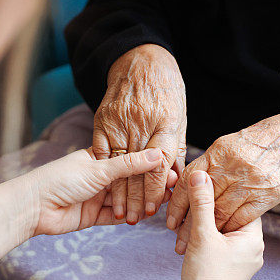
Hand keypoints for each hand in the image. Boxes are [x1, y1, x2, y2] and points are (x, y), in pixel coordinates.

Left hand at [27, 148, 174, 235]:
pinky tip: (145, 216)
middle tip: (173, 186)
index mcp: (100, 157)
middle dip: (150, 184)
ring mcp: (97, 196)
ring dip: (142, 201)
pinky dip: (130, 216)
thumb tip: (157, 153)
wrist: (35, 207)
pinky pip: (116, 215)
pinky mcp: (94, 216)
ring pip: (126, 199)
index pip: (131, 159)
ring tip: (163, 202)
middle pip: (131, 180)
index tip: (171, 167)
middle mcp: (100, 176)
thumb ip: (129, 164)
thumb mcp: (99, 168)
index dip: (150, 164)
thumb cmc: (61, 179)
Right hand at [93, 44, 186, 224]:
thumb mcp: (178, 118)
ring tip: (121, 214)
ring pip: (118, 164)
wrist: (140, 60)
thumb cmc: (166, 91)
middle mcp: (141, 123)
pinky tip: (105, 190)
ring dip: (119, 192)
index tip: (152, 209)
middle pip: (137, 169)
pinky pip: (102, 151)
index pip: (159, 164)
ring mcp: (119, 121)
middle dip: (136, 198)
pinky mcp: (102, 120)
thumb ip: (174, 148)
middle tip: (135, 219)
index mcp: (164, 124)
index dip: (155, 189)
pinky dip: (104, 172)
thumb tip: (175, 179)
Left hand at [167, 110, 279, 253]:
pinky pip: (240, 218)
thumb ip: (211, 165)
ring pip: (219, 213)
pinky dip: (227, 229)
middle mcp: (231, 168)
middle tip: (177, 239)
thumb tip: (190, 181)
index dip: (177, 202)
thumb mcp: (230, 146)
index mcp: (218, 153)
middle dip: (188, 223)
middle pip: (202, 201)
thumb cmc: (262, 143)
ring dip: (206, 231)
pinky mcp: (265, 197)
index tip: (170, 220)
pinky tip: (219, 237)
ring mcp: (248, 183)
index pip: (188, 181)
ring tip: (193, 245)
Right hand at [176, 170, 263, 279]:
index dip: (223, 195)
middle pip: (232, 218)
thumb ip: (201, 203)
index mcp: (254, 238)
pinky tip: (190, 240)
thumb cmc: (205, 276)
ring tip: (188, 223)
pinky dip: (206, 242)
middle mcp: (254, 250)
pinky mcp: (230, 271)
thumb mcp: (202, 235)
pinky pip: (220, 247)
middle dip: (211, 212)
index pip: (242, 205)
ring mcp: (243, 262)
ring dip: (206, 228)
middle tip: (193, 203)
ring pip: (224, 234)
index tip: (206, 187)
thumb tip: (200, 174)